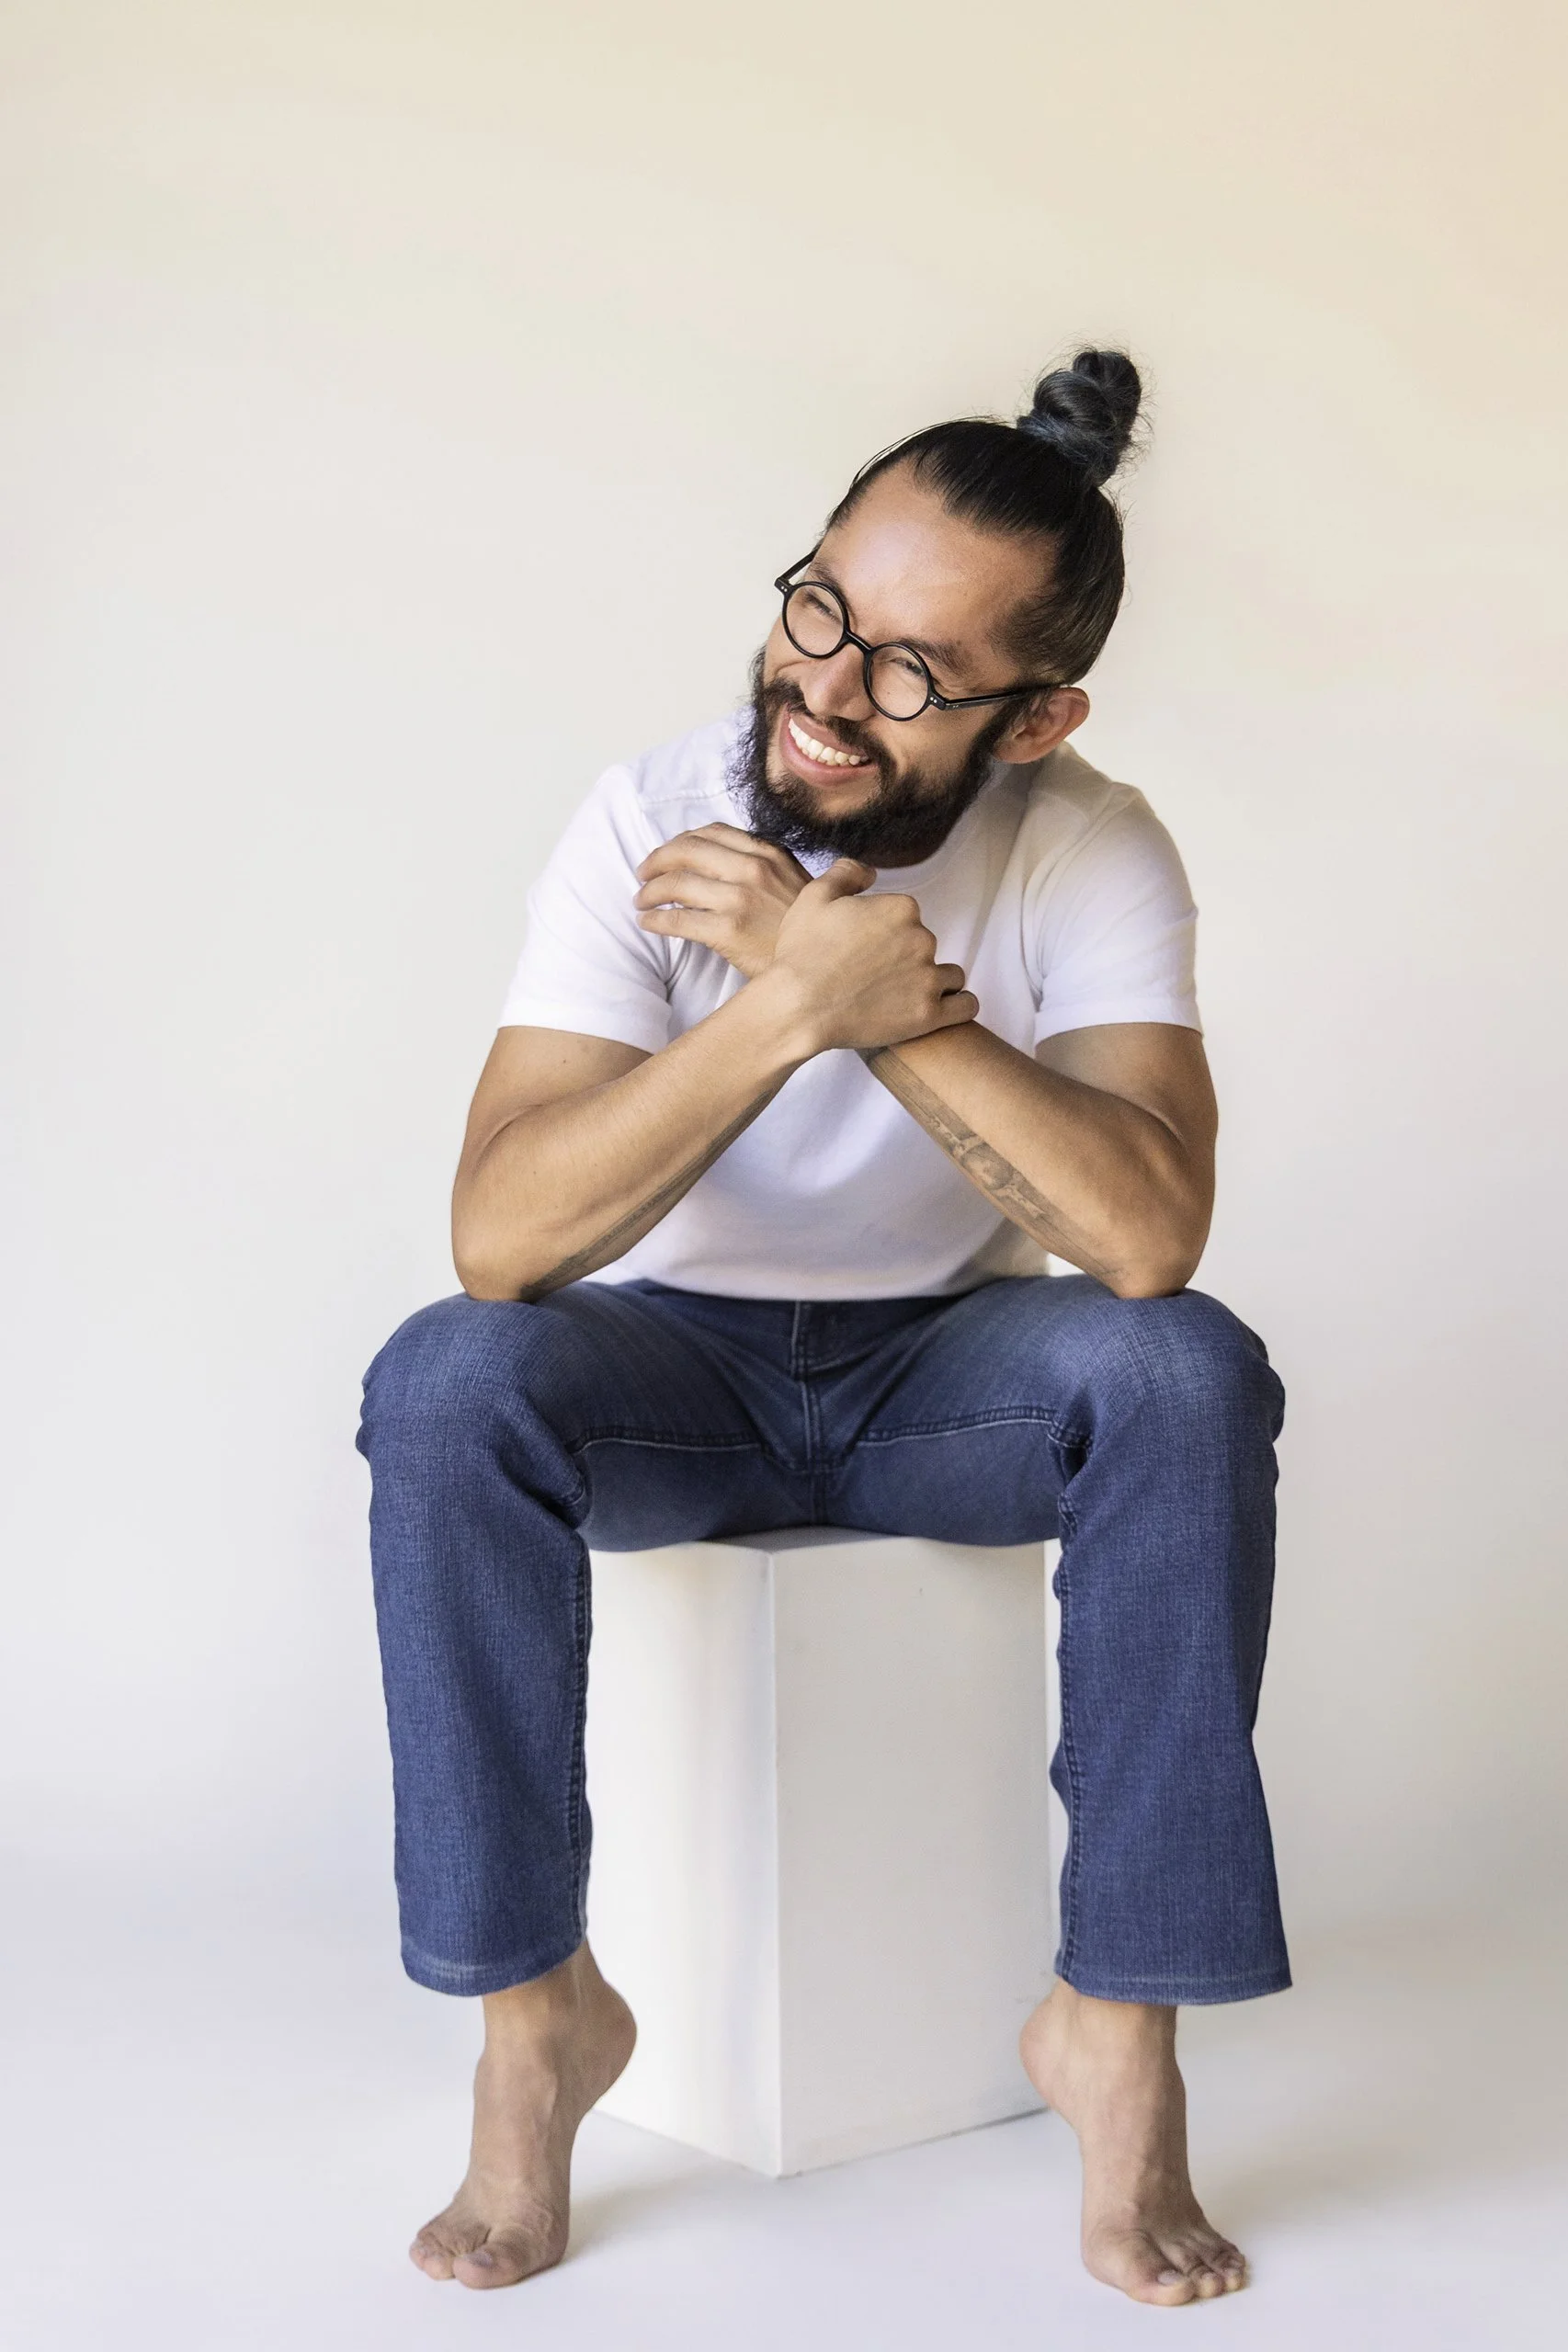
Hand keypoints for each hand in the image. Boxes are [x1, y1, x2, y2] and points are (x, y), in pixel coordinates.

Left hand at [635, 824, 810, 978]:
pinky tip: (647, 924)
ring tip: (641, 901)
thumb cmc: (805, 928)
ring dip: (650, 892)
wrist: (823, 965)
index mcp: (766, 852)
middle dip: (656, 861)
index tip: (667, 855)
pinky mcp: (728, 931)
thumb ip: (762, 864)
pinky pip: (677, 920)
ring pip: (675, 884)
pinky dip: (655, 921)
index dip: (679, 841)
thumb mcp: (793, 881)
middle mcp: (751, 869)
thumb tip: (720, 861)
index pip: (710, 832)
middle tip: (642, 875)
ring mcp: (739, 899)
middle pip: (685, 851)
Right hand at [768, 861, 976, 1053]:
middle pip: (926, 945)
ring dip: (932, 982)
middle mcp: (922, 939)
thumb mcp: (814, 897)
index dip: (886, 932)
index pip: (907, 916)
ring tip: (903, 996)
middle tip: (875, 976)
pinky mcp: (930, 1014)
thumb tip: (870, 872)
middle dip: (906, 958)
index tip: (867, 949)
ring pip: (949, 976)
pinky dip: (958, 1006)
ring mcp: (928, 978)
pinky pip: (965, 1006)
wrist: (798, 1006)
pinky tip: (941, 1008)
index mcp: (901, 909)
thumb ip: (847, 873)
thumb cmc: (803, 954)